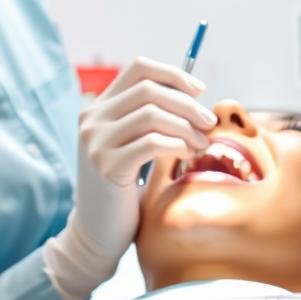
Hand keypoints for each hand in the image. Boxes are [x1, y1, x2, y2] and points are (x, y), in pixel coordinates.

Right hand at [42, 57, 215, 299]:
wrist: (97, 231)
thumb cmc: (123, 187)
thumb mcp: (132, 145)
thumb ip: (151, 118)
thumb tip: (195, 93)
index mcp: (99, 107)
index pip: (138, 68)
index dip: (174, 74)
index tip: (200, 90)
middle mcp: (92, 119)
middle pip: (150, 89)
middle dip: (187, 103)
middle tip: (209, 122)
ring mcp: (96, 141)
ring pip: (152, 114)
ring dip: (186, 126)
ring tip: (202, 144)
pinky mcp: (106, 165)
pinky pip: (152, 142)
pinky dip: (177, 144)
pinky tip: (187, 154)